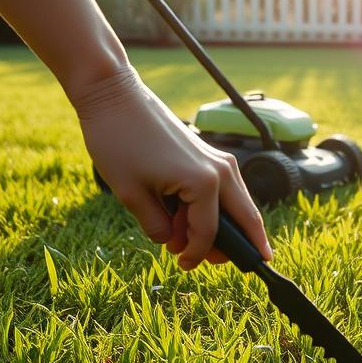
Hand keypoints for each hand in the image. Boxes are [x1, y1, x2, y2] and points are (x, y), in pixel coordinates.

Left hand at [72, 68, 272, 269]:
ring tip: (208, 246)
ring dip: (229, 226)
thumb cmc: (119, 142)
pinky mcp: (211, 153)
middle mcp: (222, 170)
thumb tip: (172, 242)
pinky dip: (218, 208)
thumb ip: (156, 227)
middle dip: (244, 245)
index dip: (196, 255)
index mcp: (204, 183)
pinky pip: (226, 189)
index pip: (209, 233)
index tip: (181, 265)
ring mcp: (220, 159)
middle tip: (239, 264)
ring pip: (240, 203)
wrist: (115, 97)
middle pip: (246, 218)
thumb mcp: (130, 195)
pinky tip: (197, 220)